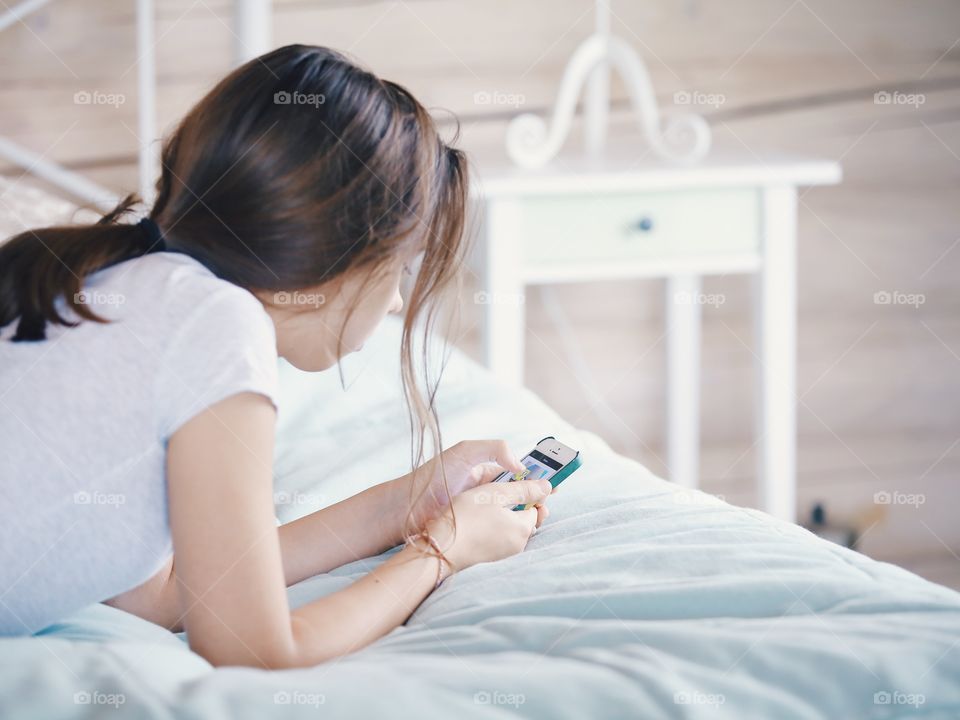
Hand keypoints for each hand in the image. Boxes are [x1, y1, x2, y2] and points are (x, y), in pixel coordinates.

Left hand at [395, 439, 551, 537]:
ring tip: (538, 515)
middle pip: (522, 494)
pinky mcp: (478, 530)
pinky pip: (502, 529)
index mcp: (487, 470)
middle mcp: (487, 491)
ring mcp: (483, 512)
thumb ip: (496, 450)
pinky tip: (522, 530)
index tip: (556, 481)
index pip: (520, 471)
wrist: (408, 508)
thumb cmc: (434, 476)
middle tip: (547, 503)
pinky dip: (515, 529)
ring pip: (515, 513)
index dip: (539, 475)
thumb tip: (521, 468)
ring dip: (529, 514)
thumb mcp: (465, 451)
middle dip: (538, 497)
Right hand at [422, 478, 553, 572]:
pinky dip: (494, 525)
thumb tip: (547, 486)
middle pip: (526, 517)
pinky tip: (479, 517)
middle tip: (499, 491)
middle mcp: (518, 544)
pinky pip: (500, 536)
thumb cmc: (466, 517)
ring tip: (486, 502)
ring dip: (504, 513)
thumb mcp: (495, 494)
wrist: (440, 547)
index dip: (528, 492)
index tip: (518, 482)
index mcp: (523, 528)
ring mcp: (504, 552)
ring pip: (512, 526)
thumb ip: (524, 489)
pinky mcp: (490, 556)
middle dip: (517, 503)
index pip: (537, 506)